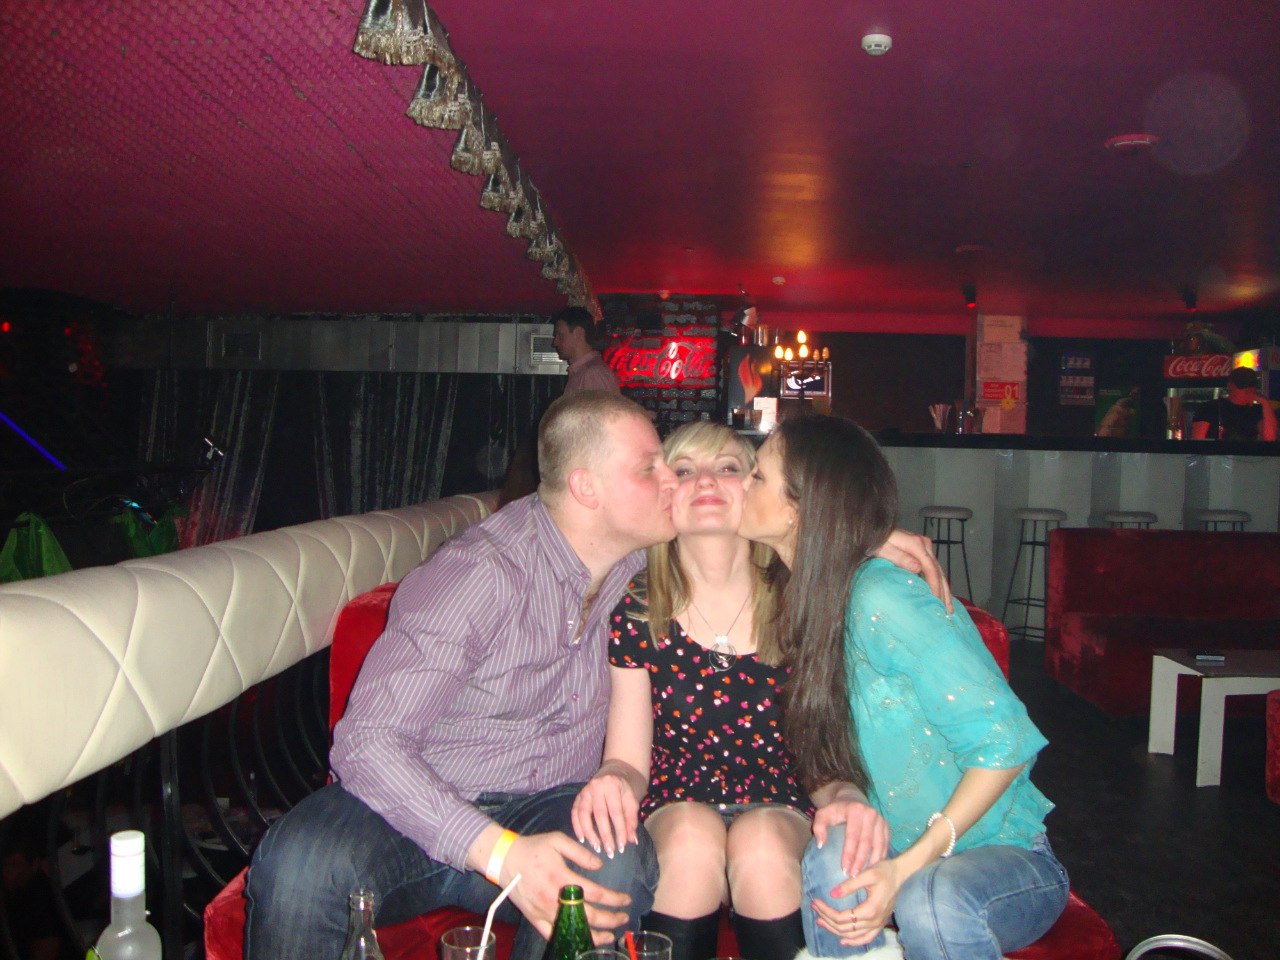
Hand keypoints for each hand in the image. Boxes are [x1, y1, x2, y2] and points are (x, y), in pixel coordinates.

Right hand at [502, 832, 631, 942]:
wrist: (504, 859)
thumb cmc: (533, 848)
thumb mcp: (558, 840)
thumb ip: (581, 853)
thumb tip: (600, 865)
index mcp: (563, 878)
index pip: (597, 893)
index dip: (615, 899)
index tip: (626, 900)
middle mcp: (555, 898)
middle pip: (590, 915)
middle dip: (611, 919)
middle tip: (624, 918)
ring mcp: (544, 911)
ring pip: (573, 930)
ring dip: (595, 935)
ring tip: (610, 935)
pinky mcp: (534, 918)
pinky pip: (553, 935)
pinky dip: (569, 940)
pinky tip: (581, 942)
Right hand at [571, 771, 639, 857]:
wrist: (615, 773)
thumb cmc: (625, 790)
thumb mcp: (632, 801)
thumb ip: (632, 820)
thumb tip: (631, 841)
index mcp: (612, 785)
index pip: (616, 812)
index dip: (619, 830)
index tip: (622, 847)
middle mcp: (596, 786)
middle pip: (599, 814)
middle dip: (604, 835)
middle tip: (609, 851)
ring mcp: (585, 790)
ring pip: (583, 814)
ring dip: (589, 833)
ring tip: (596, 847)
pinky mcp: (578, 796)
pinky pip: (574, 812)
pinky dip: (577, 826)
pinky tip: (582, 839)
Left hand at [811, 856, 906, 946]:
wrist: (900, 874)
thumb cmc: (884, 871)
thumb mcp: (867, 874)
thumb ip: (849, 885)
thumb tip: (832, 894)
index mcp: (870, 910)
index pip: (841, 917)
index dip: (826, 911)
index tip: (816, 901)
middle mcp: (874, 921)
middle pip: (845, 928)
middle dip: (827, 919)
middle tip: (815, 908)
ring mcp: (878, 924)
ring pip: (853, 935)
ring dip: (835, 930)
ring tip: (821, 921)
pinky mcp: (880, 924)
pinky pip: (866, 938)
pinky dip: (853, 941)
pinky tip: (843, 940)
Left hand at [812, 793, 888, 877]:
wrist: (852, 798)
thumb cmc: (836, 810)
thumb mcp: (823, 814)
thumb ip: (819, 828)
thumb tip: (821, 845)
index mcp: (855, 810)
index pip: (852, 836)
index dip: (849, 854)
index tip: (844, 869)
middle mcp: (871, 814)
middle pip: (867, 842)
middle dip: (860, 861)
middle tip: (853, 876)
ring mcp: (881, 819)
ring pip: (878, 845)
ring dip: (872, 862)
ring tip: (864, 875)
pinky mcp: (886, 825)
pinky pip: (885, 844)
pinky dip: (880, 856)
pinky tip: (874, 867)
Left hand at [875, 529, 953, 611]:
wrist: (870, 529)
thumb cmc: (873, 540)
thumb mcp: (882, 549)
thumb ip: (899, 557)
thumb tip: (917, 568)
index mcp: (916, 544)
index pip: (931, 568)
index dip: (935, 586)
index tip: (936, 600)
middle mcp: (923, 544)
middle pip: (938, 570)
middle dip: (944, 591)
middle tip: (947, 610)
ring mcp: (923, 546)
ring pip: (938, 570)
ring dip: (944, 588)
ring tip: (948, 607)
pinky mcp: (921, 550)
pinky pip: (933, 568)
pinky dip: (938, 581)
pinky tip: (940, 593)